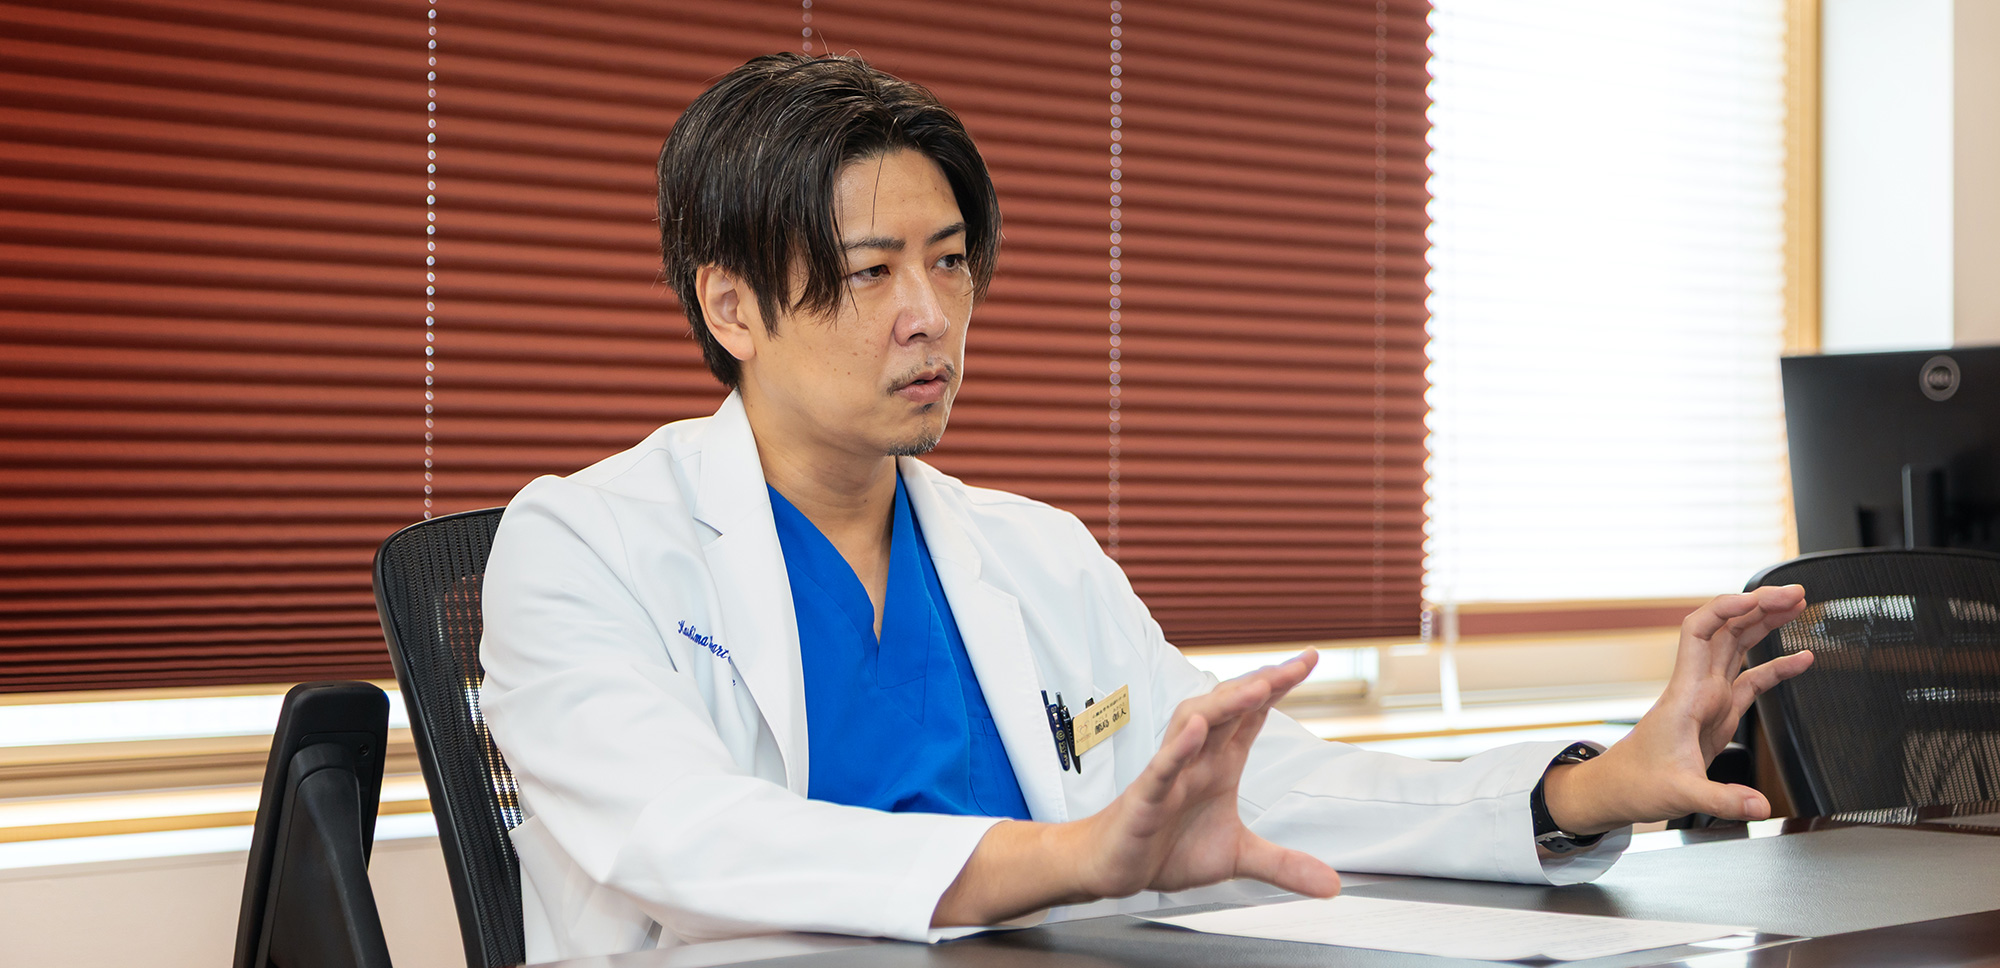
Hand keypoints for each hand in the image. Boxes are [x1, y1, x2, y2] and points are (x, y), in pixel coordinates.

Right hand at [1072, 651, 1342, 898]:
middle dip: (1263, 684)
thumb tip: (1331, 884)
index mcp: (1220, 764)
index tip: (1309, 659)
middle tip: (1299, 664)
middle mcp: (1198, 760)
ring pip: (1195, 724)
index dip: (1279, 687)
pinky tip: (1195, 732)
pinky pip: (1161, 768)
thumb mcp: (1237, 858)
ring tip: (1258, 687)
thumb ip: (1283, 865)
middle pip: (1230, 709)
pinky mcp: (1145, 798)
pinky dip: (1178, 749)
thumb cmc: (1167, 848)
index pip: (1253, 716)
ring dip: (1225, 704)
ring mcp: (1171, 775)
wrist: (1115, 867)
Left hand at [1543, 585, 1813, 834]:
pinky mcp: (1719, 712)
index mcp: (1686, 694)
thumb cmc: (1637, 783)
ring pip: (1737, 646)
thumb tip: (1759, 806)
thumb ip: (1722, 799)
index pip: (1700, 631)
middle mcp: (1697, 687)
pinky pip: (1750, 679)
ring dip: (1765, 623)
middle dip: (1759, 606)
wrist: (1618, 789)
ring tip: (1797, 606)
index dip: (1726, 607)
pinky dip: (1776, 666)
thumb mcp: (1680, 793)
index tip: (1757, 598)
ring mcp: (1709, 697)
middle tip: (1795, 594)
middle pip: (1726, 629)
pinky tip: (1799, 658)